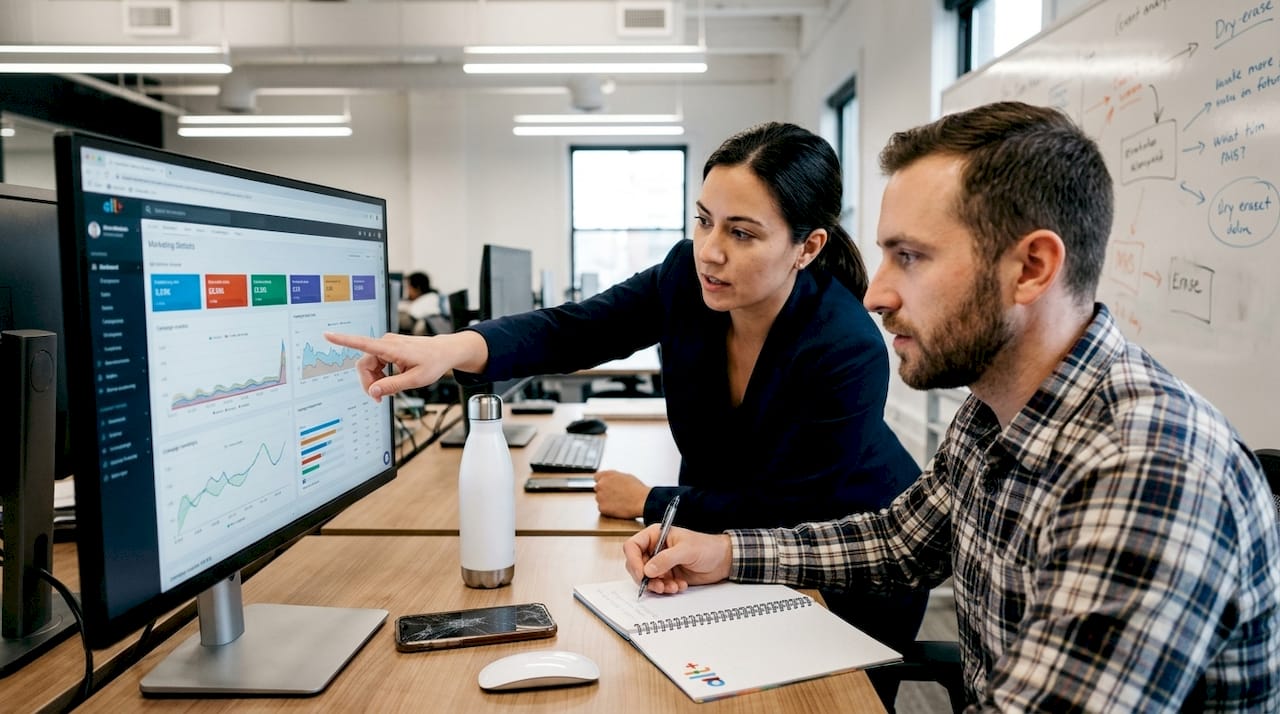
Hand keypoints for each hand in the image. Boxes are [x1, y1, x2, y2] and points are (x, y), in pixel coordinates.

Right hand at [323, 331, 487, 400]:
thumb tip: (373, 392)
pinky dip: (380, 374)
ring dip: (375, 380)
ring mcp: (387, 345)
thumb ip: (393, 386)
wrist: (444, 352)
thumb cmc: (434, 362)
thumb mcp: (416, 380)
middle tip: (380, 398)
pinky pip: (376, 363)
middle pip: (364, 364)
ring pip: (369, 365)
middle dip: (369, 382)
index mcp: (392, 348)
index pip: (363, 344)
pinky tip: (392, 379)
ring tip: (390, 389)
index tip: (328, 335)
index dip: (344, 340)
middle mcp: (387, 343)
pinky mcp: (388, 348)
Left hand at [593, 470, 648, 518]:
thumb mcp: (625, 476)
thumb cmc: (637, 489)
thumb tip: (612, 480)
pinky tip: (617, 507)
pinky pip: (601, 508)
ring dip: (606, 500)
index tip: (605, 485)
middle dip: (604, 491)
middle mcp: (601, 484)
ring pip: (599, 499)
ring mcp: (600, 496)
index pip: (596, 477)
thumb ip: (614, 477)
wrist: (642, 501)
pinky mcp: (602, 507)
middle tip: (614, 495)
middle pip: (597, 488)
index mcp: (607, 475)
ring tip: (618, 501)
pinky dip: (607, 509)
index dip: (602, 482)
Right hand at [623, 525, 732, 594]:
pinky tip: (680, 585)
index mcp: (656, 535)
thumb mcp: (686, 550)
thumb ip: (666, 559)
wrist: (722, 560)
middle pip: (636, 565)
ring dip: (657, 586)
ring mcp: (661, 563)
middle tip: (658, 585)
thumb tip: (648, 570)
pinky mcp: (667, 575)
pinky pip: (658, 585)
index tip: (642, 574)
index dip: (634, 561)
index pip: (633, 546)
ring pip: (647, 578)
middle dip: (645, 578)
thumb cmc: (707, 547)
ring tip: (672, 587)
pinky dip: (667, 589)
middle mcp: (655, 549)